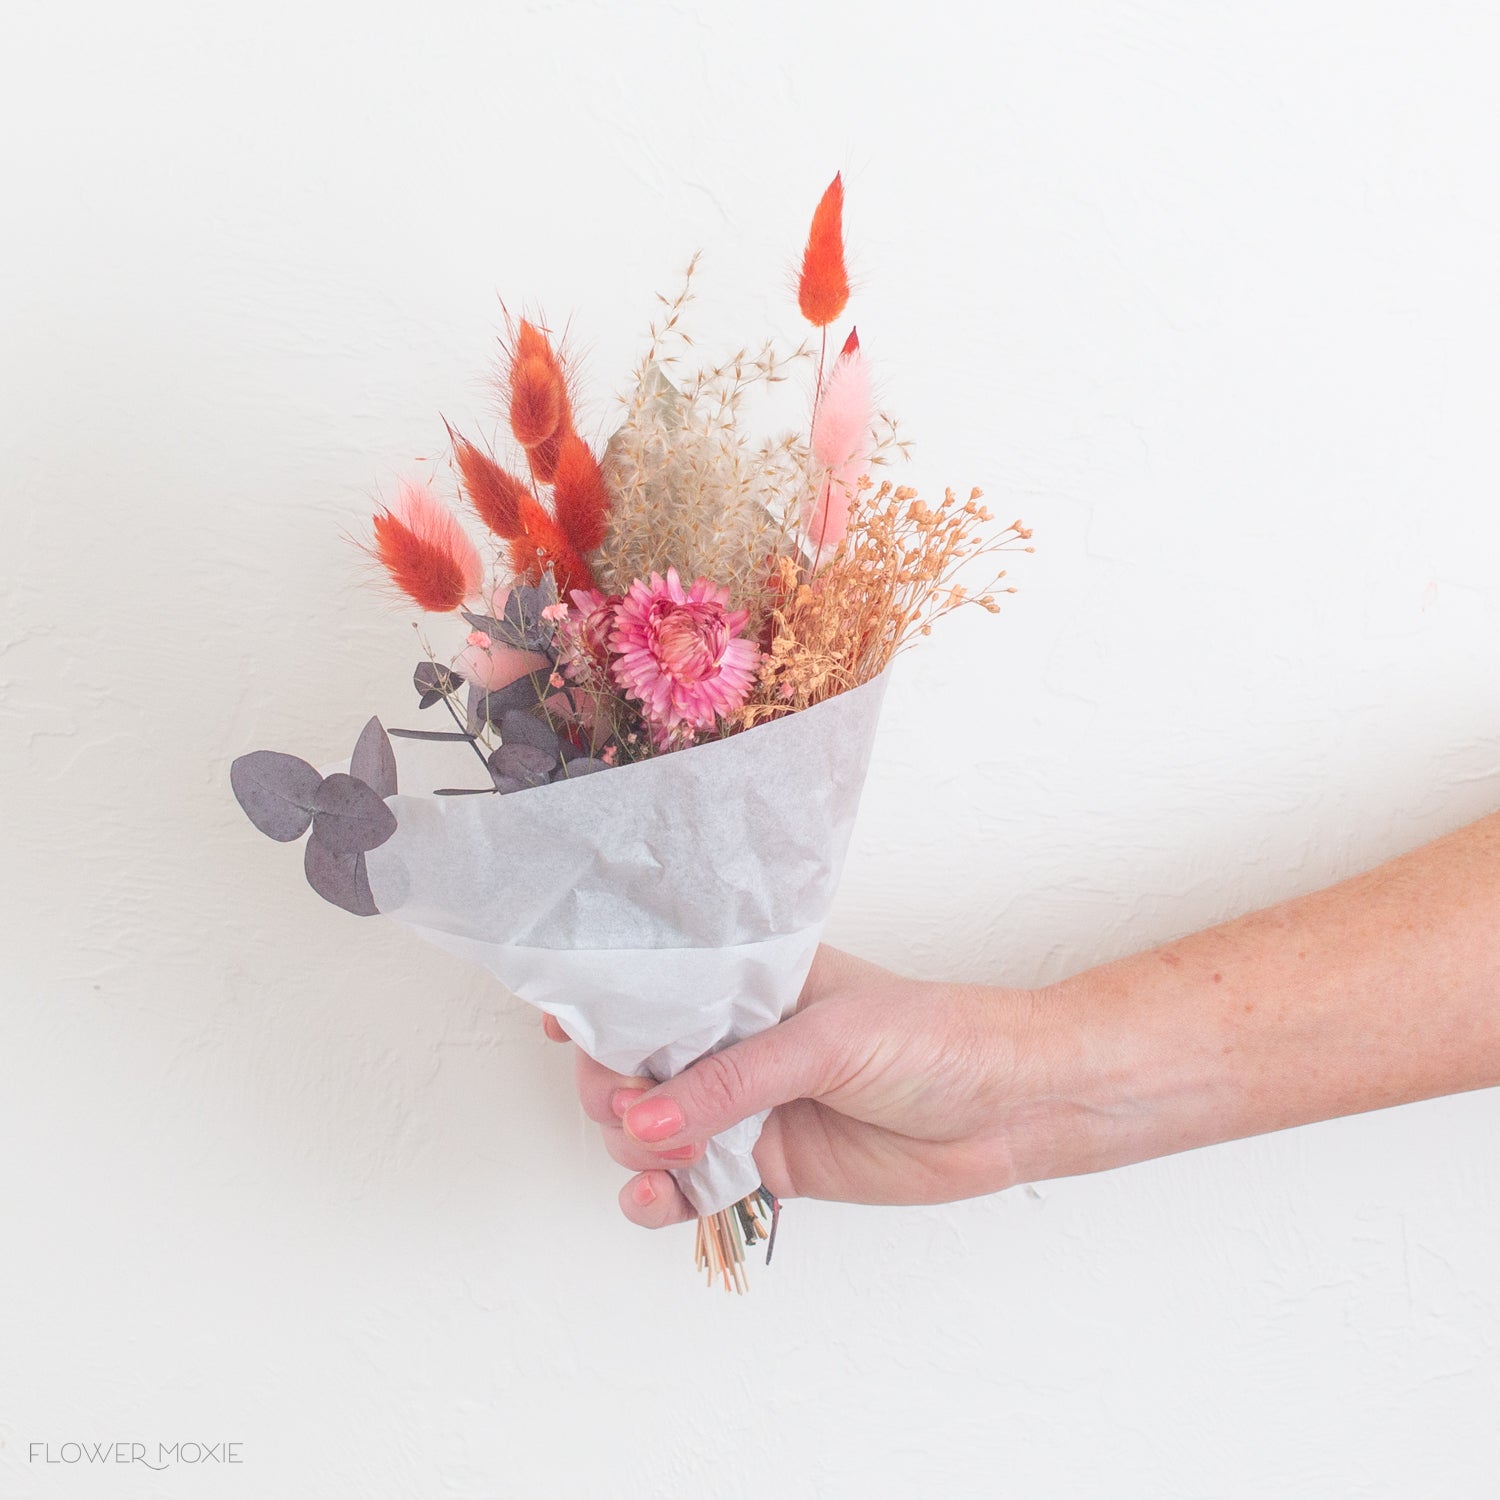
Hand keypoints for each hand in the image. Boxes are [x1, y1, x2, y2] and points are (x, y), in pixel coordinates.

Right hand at [545, 945, 1056, 1227]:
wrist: (1009, 1108)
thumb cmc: (935, 1040)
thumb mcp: (830, 1041)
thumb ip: (732, 1080)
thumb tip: (641, 1116)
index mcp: (748, 982)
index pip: (652, 989)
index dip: (602, 1007)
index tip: (564, 1027)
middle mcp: (736, 1040)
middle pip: (632, 1066)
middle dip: (615, 1090)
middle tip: (639, 1111)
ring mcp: (746, 1105)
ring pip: (647, 1129)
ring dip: (637, 1147)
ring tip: (675, 1156)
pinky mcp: (765, 1163)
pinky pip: (687, 1186)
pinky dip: (657, 1198)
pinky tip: (653, 1199)